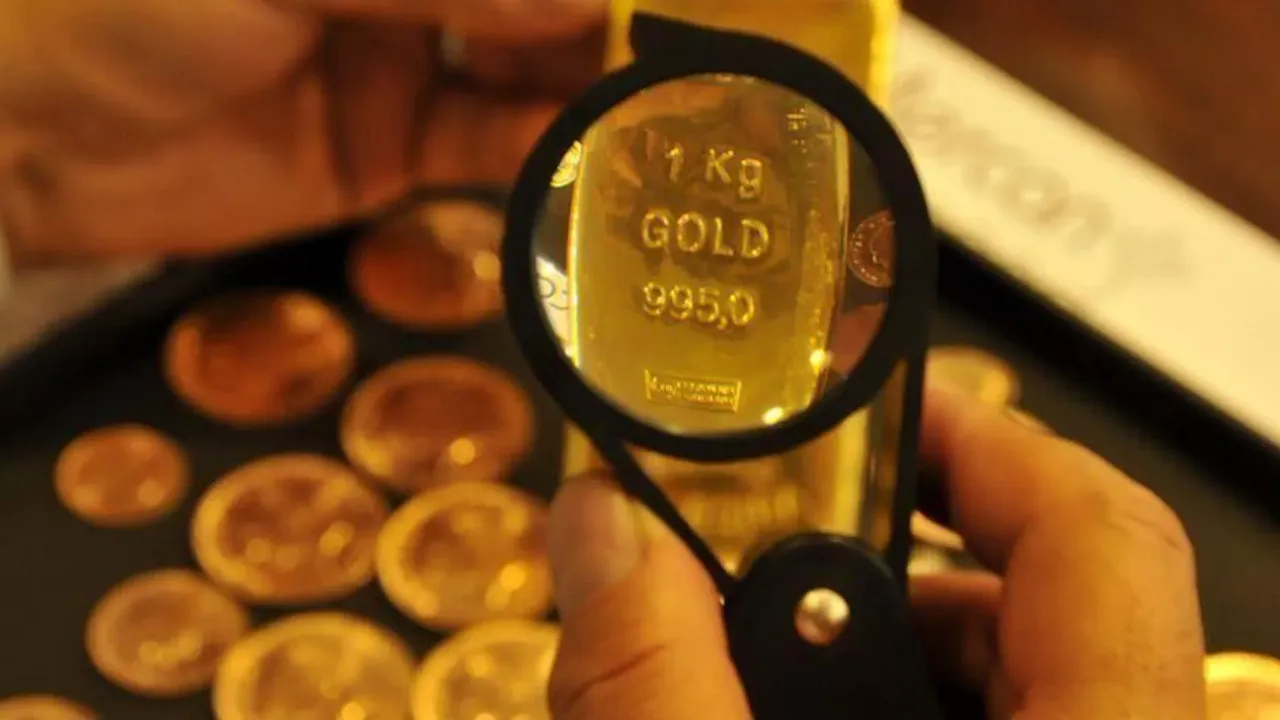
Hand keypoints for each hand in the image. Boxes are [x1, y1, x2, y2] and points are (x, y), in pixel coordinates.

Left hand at [0, 0, 603, 262]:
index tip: (652, 9)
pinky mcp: (387, 149)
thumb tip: (582, 2)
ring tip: (644, 120)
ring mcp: (396, 55)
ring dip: (583, 93)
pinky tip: (582, 165)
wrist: (17, 135)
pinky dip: (536, 157)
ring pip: (522, 68)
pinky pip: (484, 148)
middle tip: (667, 65)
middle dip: (595, 25)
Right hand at [545, 386, 1205, 718]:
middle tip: (759, 594)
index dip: (975, 437)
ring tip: (749, 694)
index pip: (1096, 527)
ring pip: (1008, 685)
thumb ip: (655, 686)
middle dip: (878, 583)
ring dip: (868, 672)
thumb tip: (598, 529)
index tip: (859, 409)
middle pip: (1039, 606)